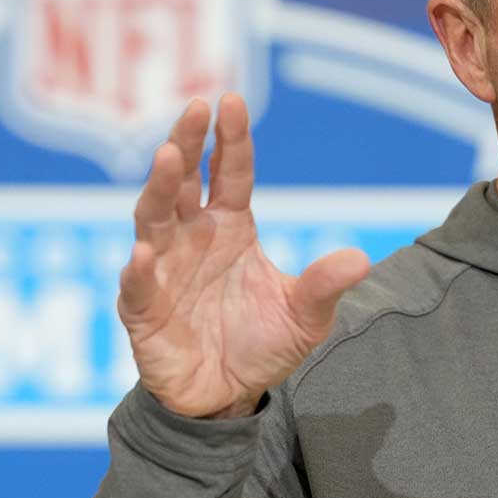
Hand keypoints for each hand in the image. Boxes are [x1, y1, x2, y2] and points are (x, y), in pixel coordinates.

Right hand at [118, 94, 369, 418]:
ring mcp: (162, 269)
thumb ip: (324, 285)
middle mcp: (192, 238)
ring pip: (152, 219)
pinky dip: (138, 268)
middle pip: (184, 182)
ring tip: (166, 158)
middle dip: (187, 144)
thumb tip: (360, 259)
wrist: (226, 397)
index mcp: (230, 227)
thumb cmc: (262, 344)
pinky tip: (144, 252)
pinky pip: (136, 285)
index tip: (230, 100)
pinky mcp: (142, 310)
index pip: (229, 174)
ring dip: (159, 188)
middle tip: (194, 107)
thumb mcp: (305, 316)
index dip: (230, 139)